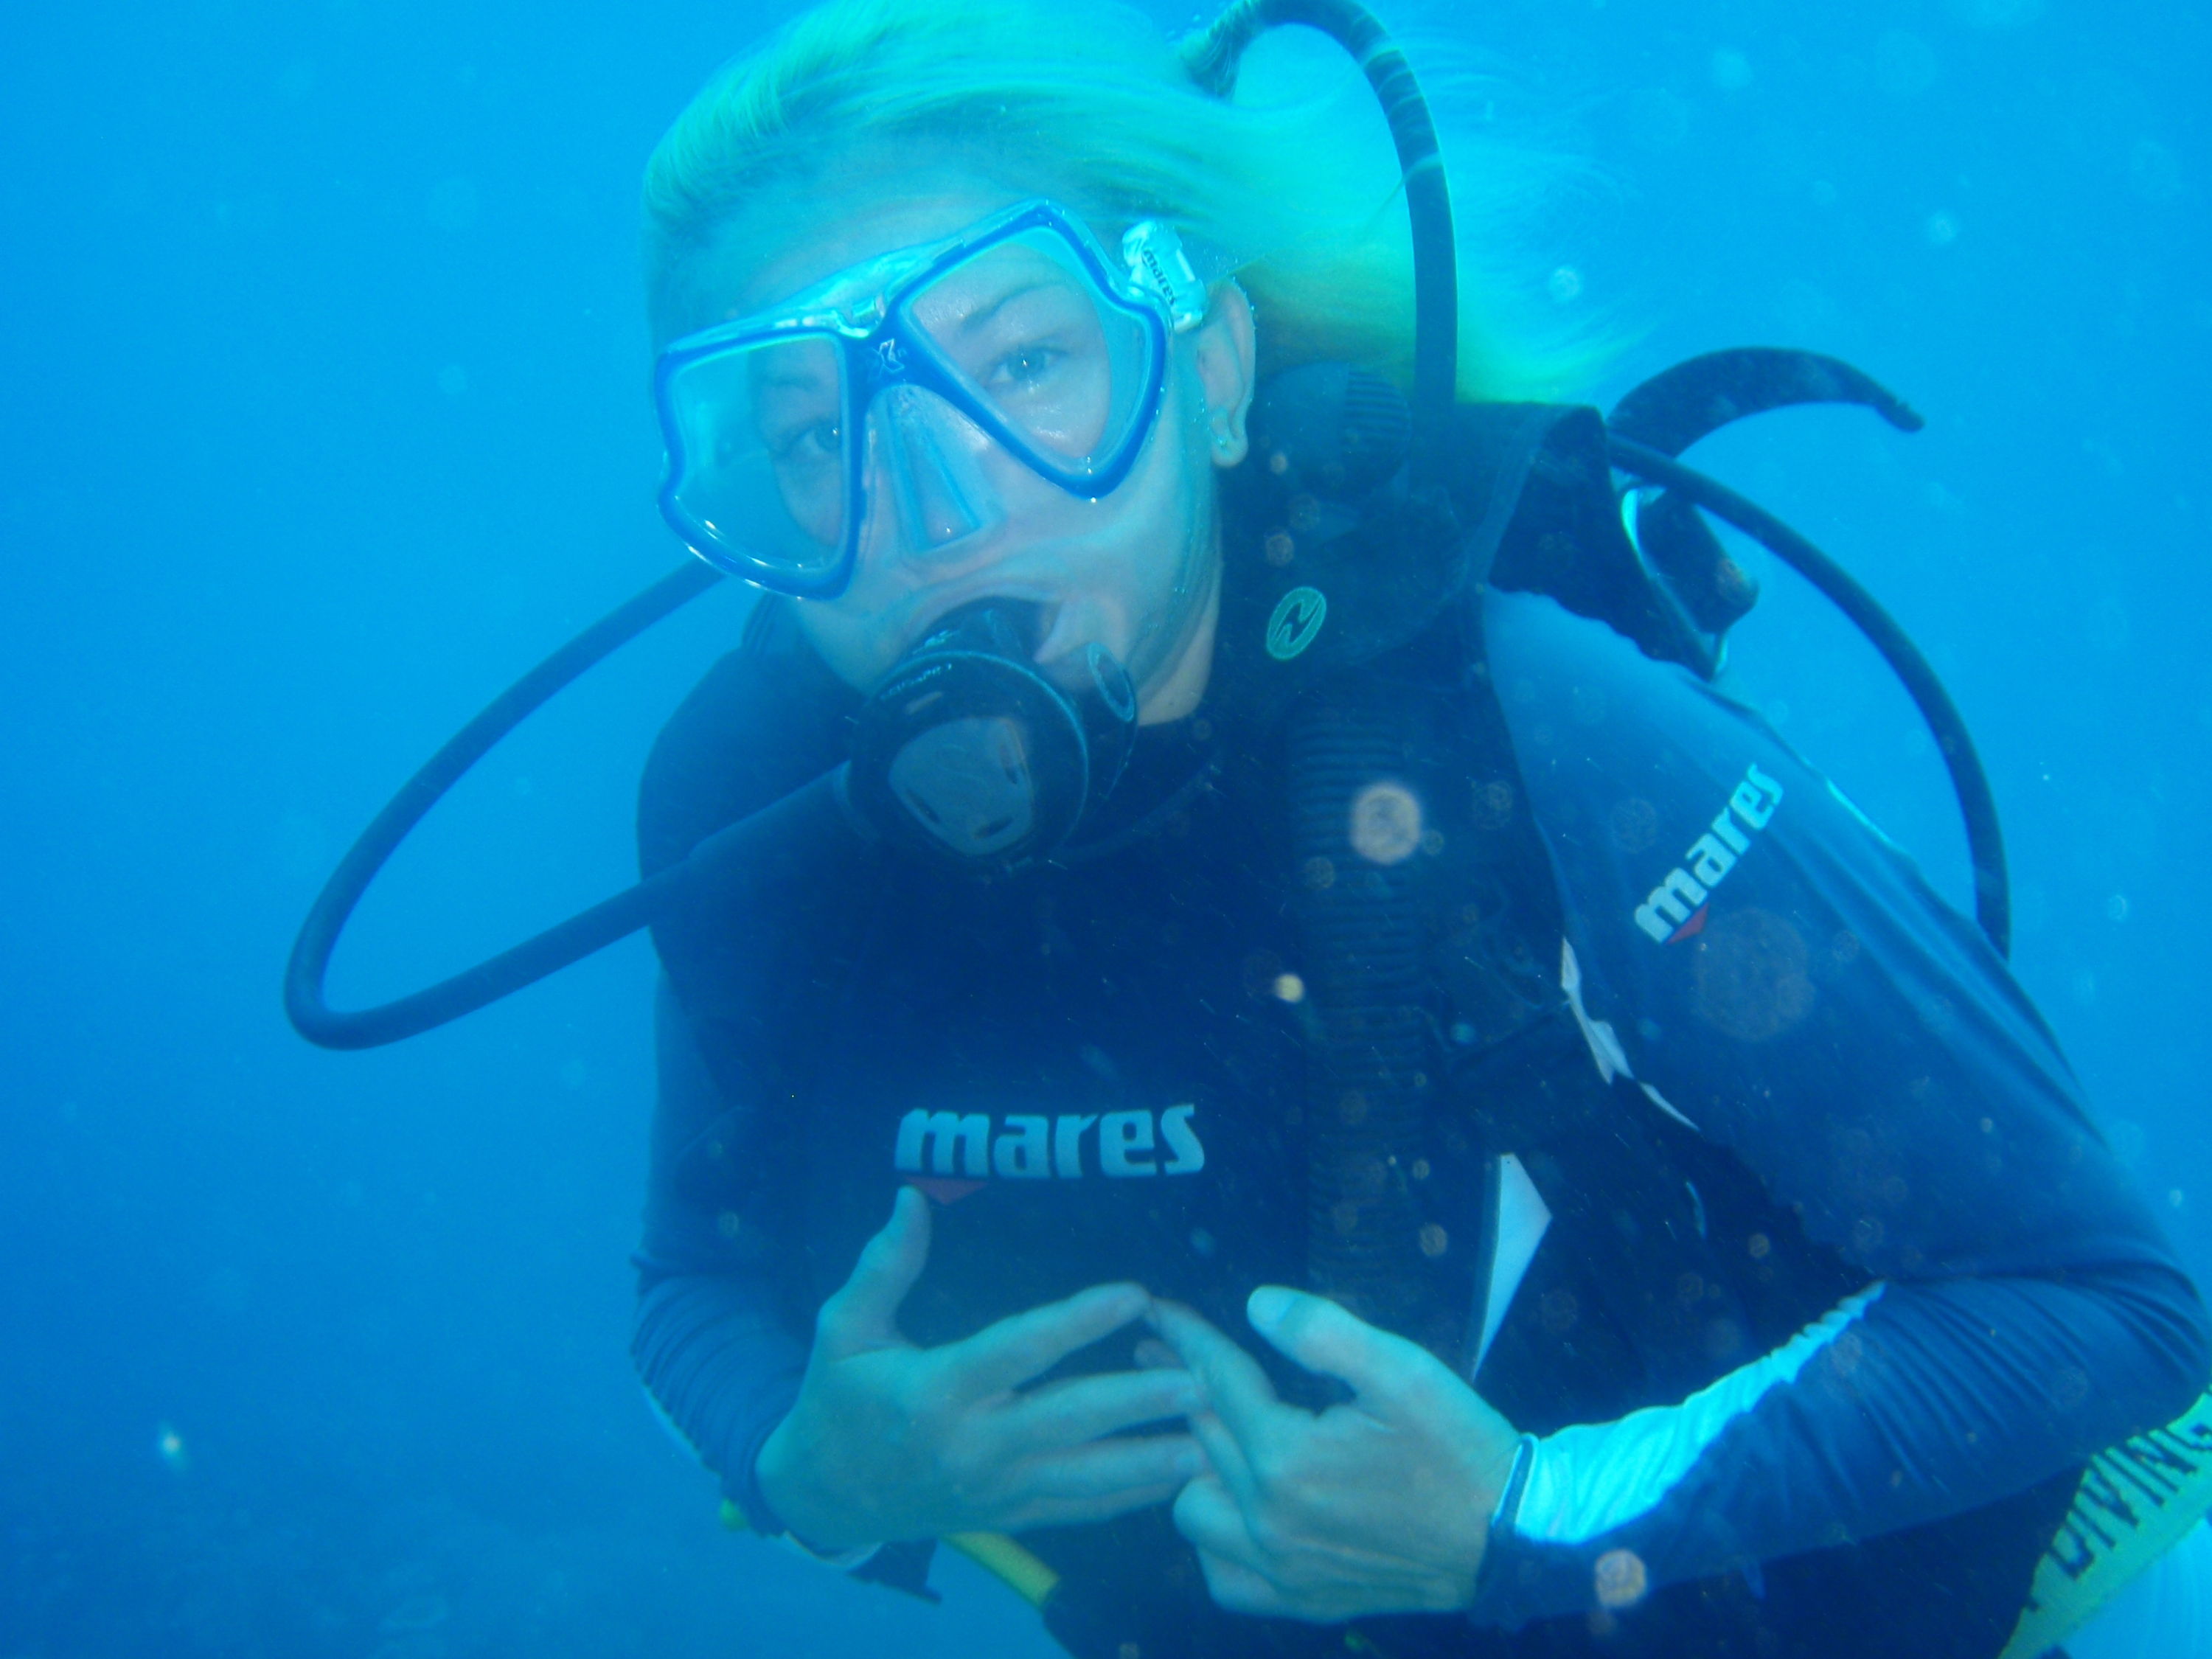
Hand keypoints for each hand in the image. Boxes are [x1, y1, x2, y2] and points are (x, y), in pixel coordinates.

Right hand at [756, 1186, 1205, 1548]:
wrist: (825, 1496)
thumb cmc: (839, 1400)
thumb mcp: (843, 1329)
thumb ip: (883, 1266)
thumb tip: (910, 1198)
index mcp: (935, 1392)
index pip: (1018, 1352)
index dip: (1078, 1323)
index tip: (1134, 1295)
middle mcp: (973, 1446)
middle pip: (1068, 1421)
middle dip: (1137, 1403)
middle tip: (1198, 1381)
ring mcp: (996, 1489)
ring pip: (1086, 1479)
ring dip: (1150, 1461)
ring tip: (1207, 1441)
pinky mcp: (1010, 1517)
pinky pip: (1079, 1511)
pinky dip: (1131, 1499)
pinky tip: (1176, 1478)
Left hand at [1148, 1288, 1520, 1621]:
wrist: (1509, 1534)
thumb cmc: (1457, 1444)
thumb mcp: (1402, 1368)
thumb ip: (1323, 1331)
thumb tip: (1257, 1305)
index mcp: (1286, 1459)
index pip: (1217, 1383)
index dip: (1187, 1338)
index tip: (1157, 1313)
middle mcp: (1270, 1520)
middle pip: (1201, 1438)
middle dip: (1184, 1387)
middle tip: (1167, 1355)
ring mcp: (1283, 1568)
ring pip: (1195, 1511)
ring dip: (1198, 1467)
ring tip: (1217, 1434)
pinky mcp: (1304, 1600)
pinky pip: (1225, 1577)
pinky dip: (1219, 1542)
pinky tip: (1238, 1511)